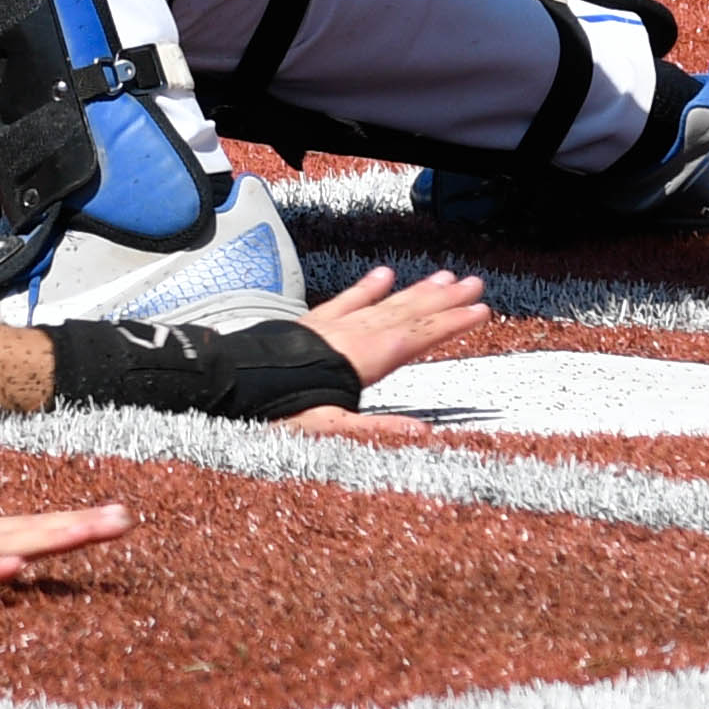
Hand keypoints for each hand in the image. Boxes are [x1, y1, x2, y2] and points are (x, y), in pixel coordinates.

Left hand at [268, 269, 495, 434]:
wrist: (229, 385)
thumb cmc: (276, 413)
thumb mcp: (327, 431)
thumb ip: (376, 431)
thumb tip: (423, 433)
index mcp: (361, 362)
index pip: (416, 337)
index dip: (450, 323)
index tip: (480, 310)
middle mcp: (351, 337)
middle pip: (406, 313)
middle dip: (442, 300)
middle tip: (475, 284)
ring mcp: (332, 327)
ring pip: (383, 304)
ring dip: (415, 291)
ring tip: (443, 276)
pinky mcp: (312, 325)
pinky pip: (346, 301)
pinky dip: (367, 288)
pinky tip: (383, 275)